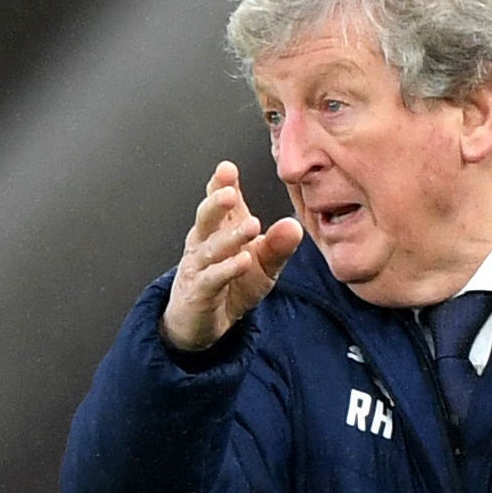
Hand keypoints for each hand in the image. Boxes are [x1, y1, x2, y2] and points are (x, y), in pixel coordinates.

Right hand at [161, 161, 301, 353]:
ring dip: (230, 236)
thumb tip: (293, 226)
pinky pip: (211, 278)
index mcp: (221, 229)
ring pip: (210, 247)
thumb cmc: (232, 285)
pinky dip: (227, 269)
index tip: (227, 168)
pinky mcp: (198, 292)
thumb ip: (277, 245)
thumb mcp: (263, 265)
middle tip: (229, 192)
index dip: (221, 184)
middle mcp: (204, 243)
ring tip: (252, 226)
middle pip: (206, 218)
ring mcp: (198, 267)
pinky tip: (243, 260)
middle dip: (216, 203)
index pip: (220, 202)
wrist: (203, 324)